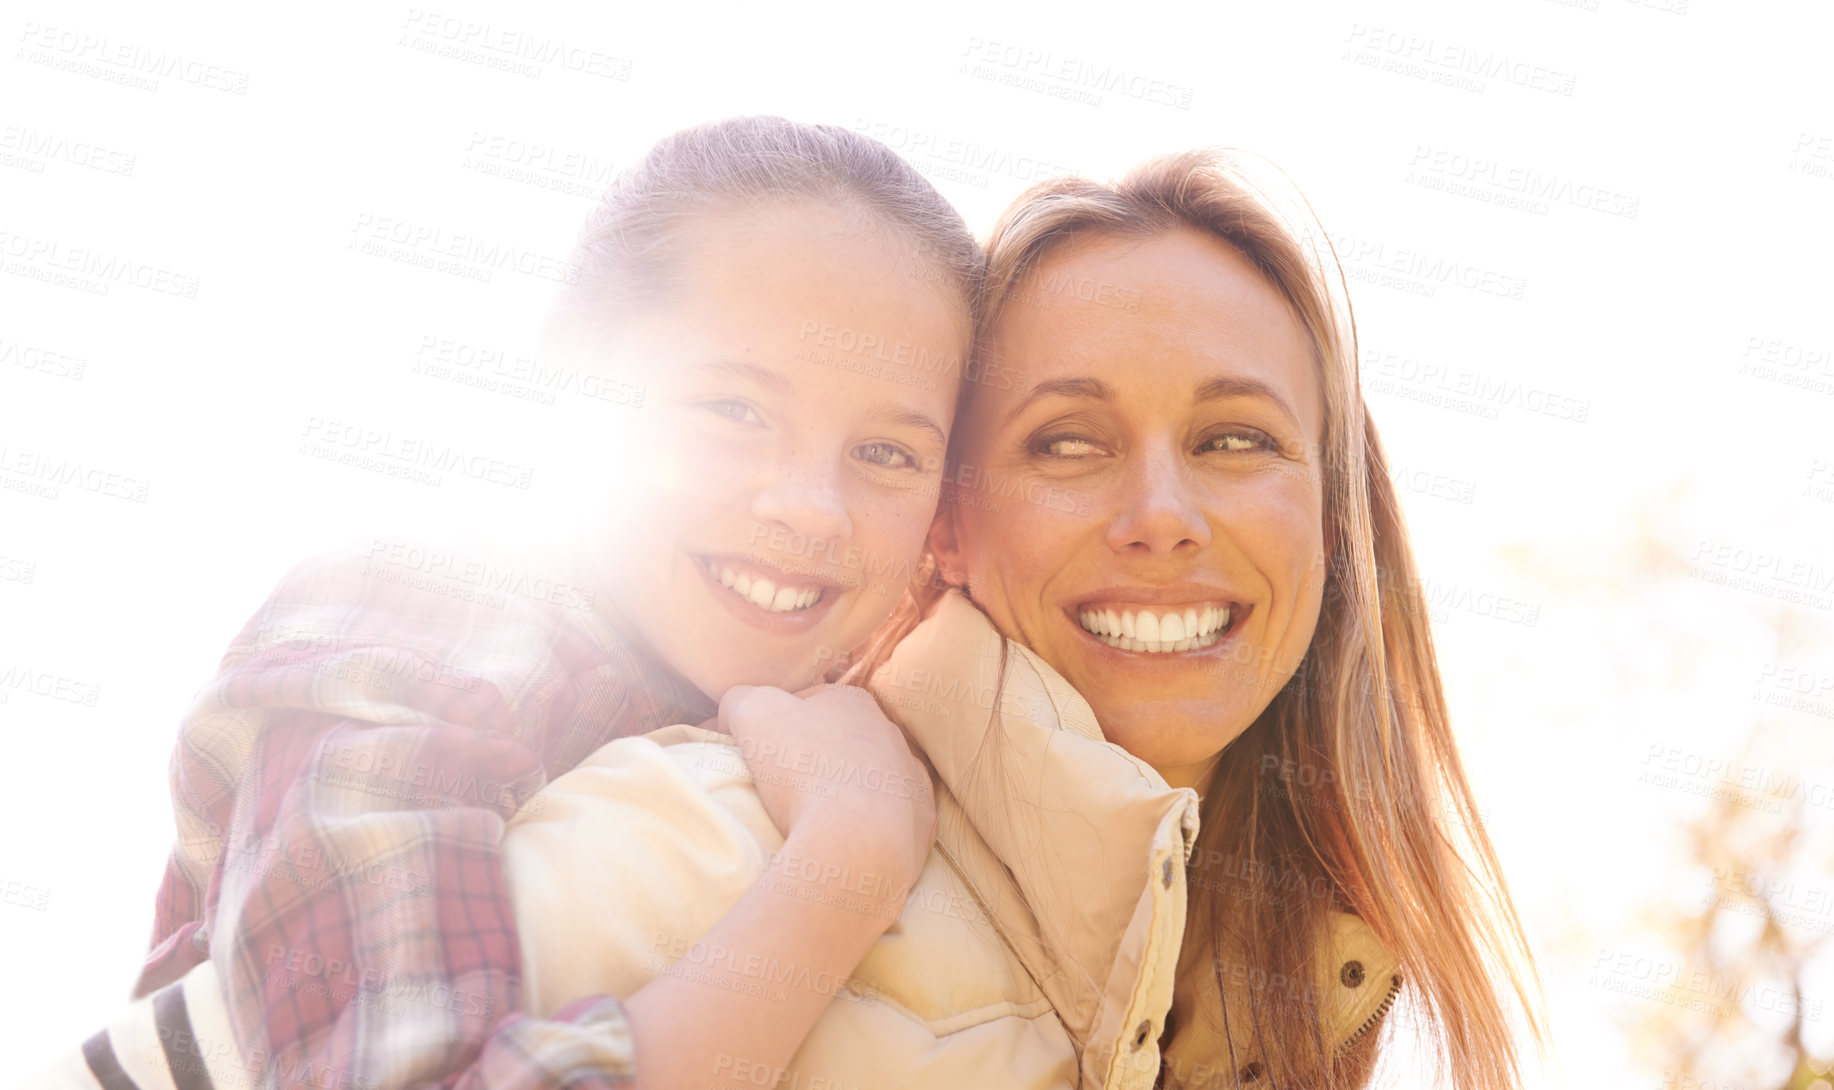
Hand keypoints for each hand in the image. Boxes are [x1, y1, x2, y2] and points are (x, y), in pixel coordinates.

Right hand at [720, 684, 935, 896]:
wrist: (857, 841)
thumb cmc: (803, 768)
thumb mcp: (752, 713)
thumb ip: (739, 698)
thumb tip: (733, 712)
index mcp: (853, 701)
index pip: (806, 702)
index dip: (776, 723)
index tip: (756, 752)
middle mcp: (890, 734)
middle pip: (840, 739)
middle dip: (814, 755)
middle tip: (782, 784)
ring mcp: (910, 778)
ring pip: (870, 776)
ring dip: (845, 789)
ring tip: (813, 816)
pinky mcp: (921, 820)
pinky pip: (891, 816)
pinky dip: (869, 823)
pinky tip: (847, 837)